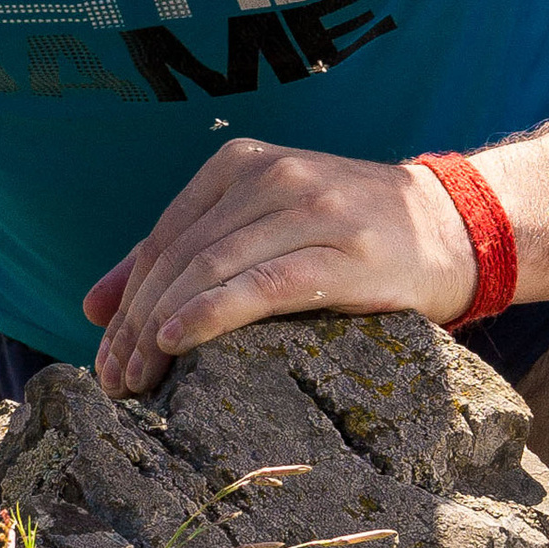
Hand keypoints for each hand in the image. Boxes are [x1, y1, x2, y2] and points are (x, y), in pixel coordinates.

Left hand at [82, 138, 484, 395]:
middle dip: (135, 323)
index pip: (164, 237)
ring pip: (210, 268)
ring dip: (160, 328)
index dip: (125, 300)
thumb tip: (92, 306)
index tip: (102, 355)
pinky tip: (176, 341)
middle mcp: (273, 177)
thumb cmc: (351, 235)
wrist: (455, 227)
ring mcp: (310, 210)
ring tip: (137, 379)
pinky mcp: (343, 254)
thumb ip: (184, 253)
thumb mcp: (264, 225)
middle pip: (180, 256)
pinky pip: (260, 286)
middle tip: (113, 381)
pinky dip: (209, 313)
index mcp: (243, 166)